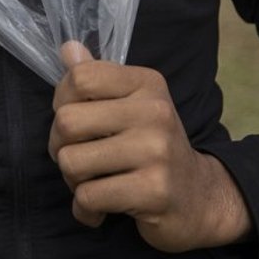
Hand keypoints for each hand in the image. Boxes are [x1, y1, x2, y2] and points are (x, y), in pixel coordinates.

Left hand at [49, 42, 252, 251]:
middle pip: (67, 121)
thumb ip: (96, 76)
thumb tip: (68, 48)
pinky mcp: (154, 191)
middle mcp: (154, 111)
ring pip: (72, 162)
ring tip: (92, 182)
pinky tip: (100, 210)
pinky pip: (88, 197)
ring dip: (72, 180)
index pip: (80, 78)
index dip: (62, 101)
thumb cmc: (153, 145)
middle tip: (78, 157)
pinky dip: (84, 209)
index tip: (76, 120)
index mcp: (146, 83)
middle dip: (59, 146)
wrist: (199, 198)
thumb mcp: (131, 103)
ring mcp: (156, 151)